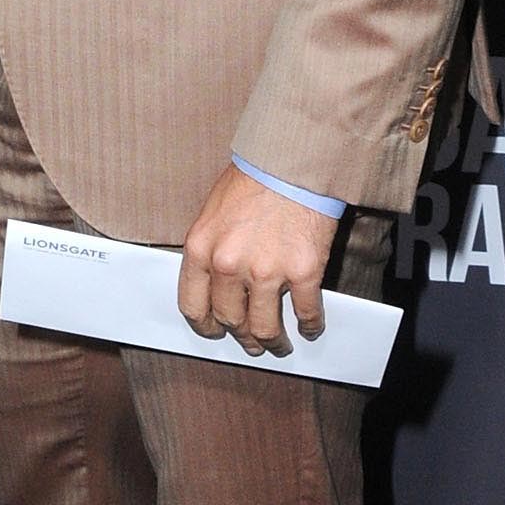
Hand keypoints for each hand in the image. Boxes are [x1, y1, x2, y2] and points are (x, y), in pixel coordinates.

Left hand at [177, 167, 334, 357]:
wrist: (294, 161)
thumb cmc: (254, 180)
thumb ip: (212, 249)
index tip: (215, 330)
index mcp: (200, 249)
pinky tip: (310, 326)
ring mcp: (267, 272)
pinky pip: (306, 313)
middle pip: (230, 320)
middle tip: (252, 341)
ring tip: (279, 344)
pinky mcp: (303, 272)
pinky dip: (309, 325)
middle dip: (241, 337)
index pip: (193, 306)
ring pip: (265, 327)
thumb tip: (218, 284)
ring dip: (272, 342)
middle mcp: (229, 266)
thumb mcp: (214, 212)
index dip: (205, 325)